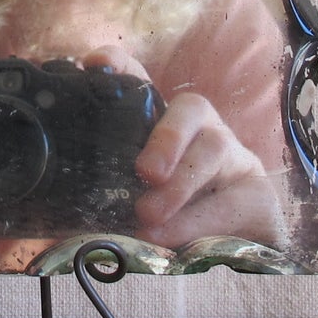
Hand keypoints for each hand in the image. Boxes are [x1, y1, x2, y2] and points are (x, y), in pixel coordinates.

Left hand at [80, 47, 289, 250]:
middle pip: (192, 108)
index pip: (143, 83)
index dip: (120, 66)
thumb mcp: (132, 205)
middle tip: (144, 172)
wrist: (239, 252)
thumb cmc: (173, 221)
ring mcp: (234, 159)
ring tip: (150, 217)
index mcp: (162, 127)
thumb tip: (60, 220)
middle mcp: (201, 131)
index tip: (92, 65)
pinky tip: (175, 239)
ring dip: (181, 184)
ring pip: (215, 149)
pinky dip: (199, 221)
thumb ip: (105, 202)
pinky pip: (235, 199)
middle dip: (166, 136)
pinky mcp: (257, 194)